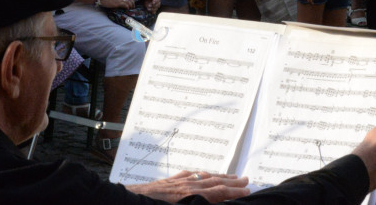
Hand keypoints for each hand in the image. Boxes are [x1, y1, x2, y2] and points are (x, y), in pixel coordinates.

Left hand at [125, 171, 249, 202]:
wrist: (128, 201)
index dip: (234, 192)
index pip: (217, 193)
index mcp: (190, 196)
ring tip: (231, 176)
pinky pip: (188, 175)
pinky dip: (199, 174)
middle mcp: (186, 186)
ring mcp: (177, 182)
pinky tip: (202, 174)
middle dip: (231, 182)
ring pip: (202, 177)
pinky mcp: (168, 181)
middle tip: (246, 180)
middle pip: (213, 182)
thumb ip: (197, 204)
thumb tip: (211, 201)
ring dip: (218, 176)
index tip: (247, 190)